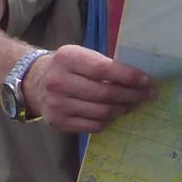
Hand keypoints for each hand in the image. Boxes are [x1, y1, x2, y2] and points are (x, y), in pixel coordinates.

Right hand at [24, 45, 153, 133]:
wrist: (34, 82)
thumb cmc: (67, 67)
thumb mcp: (81, 56)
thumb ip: (105, 65)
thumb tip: (139, 80)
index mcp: (67, 58)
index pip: (103, 70)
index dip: (128, 77)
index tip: (147, 81)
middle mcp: (59, 81)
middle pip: (104, 94)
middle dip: (131, 95)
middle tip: (147, 95)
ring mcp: (57, 104)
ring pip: (102, 112)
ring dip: (123, 109)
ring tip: (132, 104)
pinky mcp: (58, 122)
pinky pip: (93, 126)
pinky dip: (109, 120)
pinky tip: (114, 113)